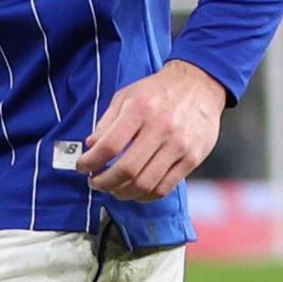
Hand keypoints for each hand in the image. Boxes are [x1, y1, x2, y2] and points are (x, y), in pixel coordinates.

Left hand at [77, 60, 228, 201]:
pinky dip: (145, 196)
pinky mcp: (193, 158)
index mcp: (140, 110)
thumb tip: (90, 147)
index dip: (91, 161)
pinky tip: (135, 192)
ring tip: (113, 189)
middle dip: (104, 182)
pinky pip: (165, 187)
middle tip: (94, 183)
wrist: (200, 85)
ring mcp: (179, 146)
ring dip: (123, 192)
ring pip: (146, 183)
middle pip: (127, 169)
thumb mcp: (126, 96)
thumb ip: (107, 122)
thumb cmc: (158, 91)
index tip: (82, 167)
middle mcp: (162, 129)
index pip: (110, 145)